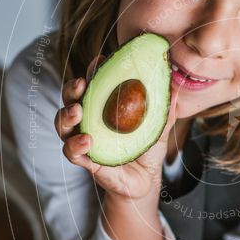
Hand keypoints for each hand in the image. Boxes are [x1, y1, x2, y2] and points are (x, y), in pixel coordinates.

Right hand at [54, 54, 177, 198]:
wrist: (146, 180)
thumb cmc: (146, 147)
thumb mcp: (158, 125)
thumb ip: (164, 106)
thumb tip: (176, 84)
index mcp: (103, 106)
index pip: (94, 83)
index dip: (94, 70)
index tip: (101, 59)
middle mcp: (89, 120)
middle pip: (70, 99)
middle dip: (71, 89)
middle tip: (80, 83)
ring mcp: (85, 140)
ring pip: (63, 125)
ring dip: (66, 116)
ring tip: (77, 112)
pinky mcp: (87, 161)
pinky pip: (72, 152)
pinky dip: (75, 146)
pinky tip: (86, 141)